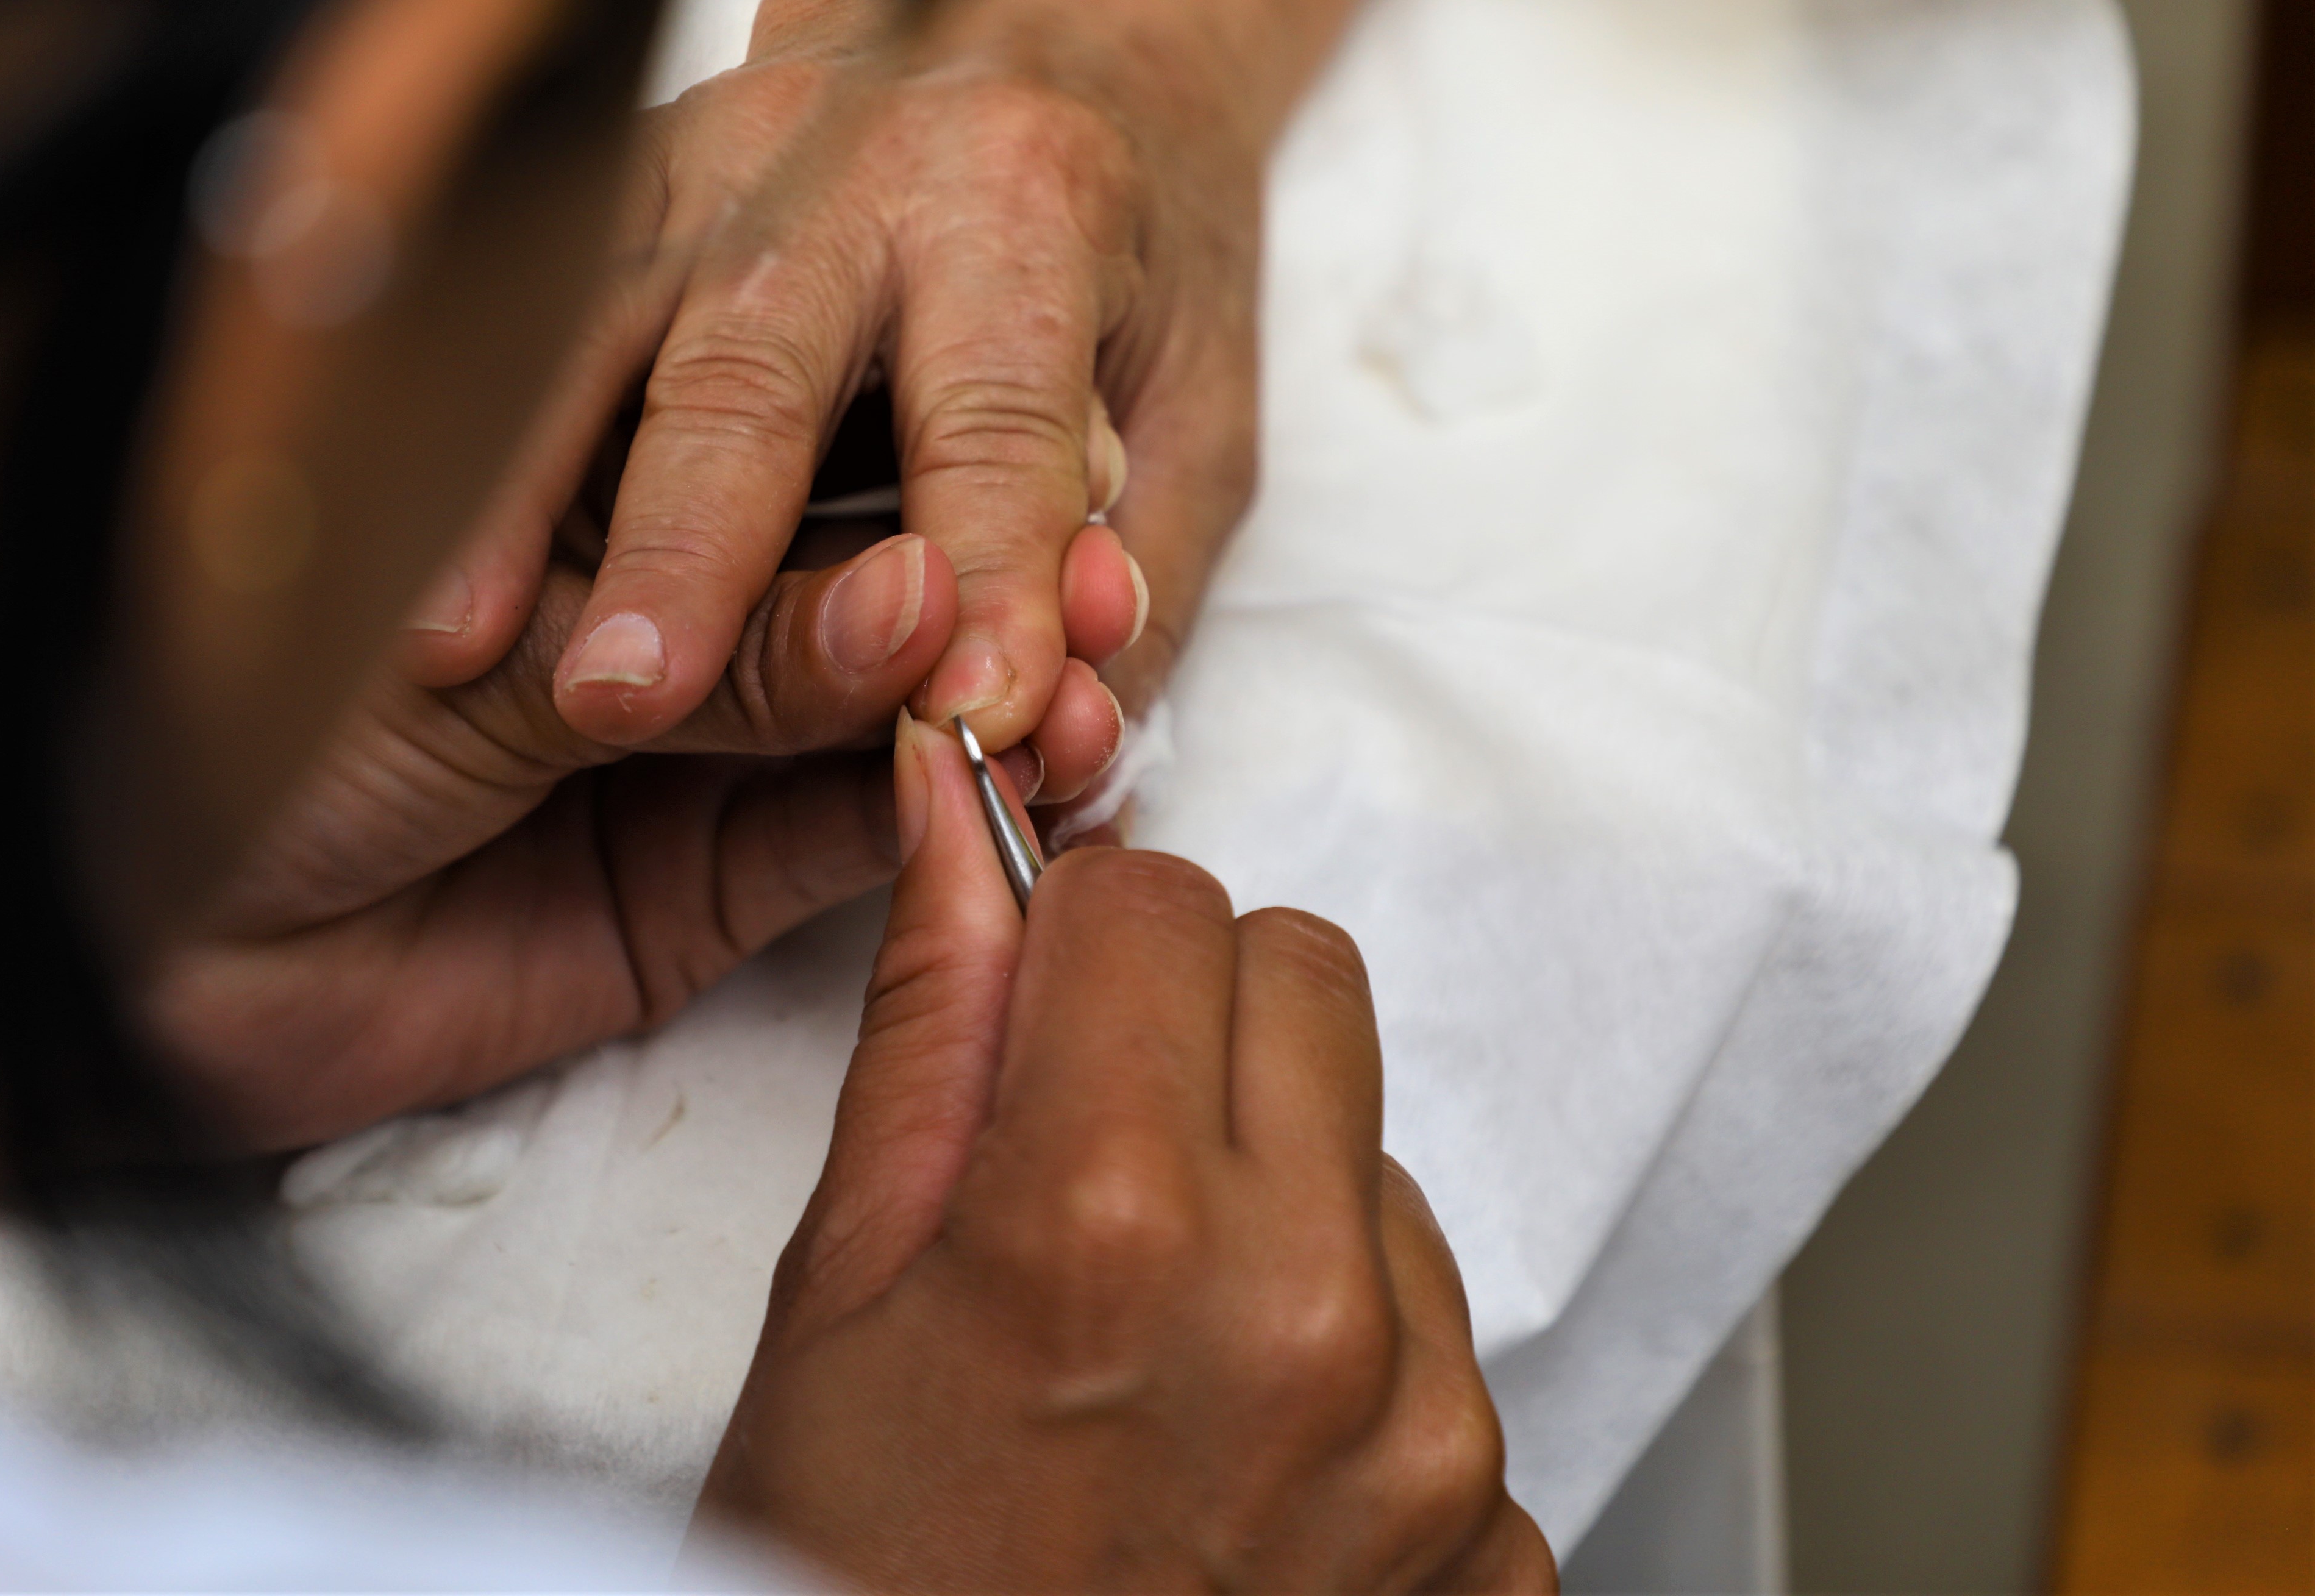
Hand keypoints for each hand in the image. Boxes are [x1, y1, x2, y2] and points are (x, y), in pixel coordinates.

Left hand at [147, 531, 1129, 1149]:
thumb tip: (907, 607)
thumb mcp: (476, 649)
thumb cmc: (243, 720)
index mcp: (587, 449)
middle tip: (1085, 591)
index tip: (1003, 486)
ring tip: (1090, 690)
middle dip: (981, 578)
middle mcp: (662, 564)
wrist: (141, 957)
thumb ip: (690, 637)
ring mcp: (702, 724)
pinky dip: (944, 814)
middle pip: (858, 557)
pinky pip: (852, 833)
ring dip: (994, 692)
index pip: (779, 423)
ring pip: (884, 691)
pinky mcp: (715, 872)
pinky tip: (1042, 778)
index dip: (899, 463)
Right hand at [475, 0, 1258, 770]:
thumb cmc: (1119, 252)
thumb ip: (1139, 581)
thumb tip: (1067, 743)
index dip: (988, 573)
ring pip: (586, 341)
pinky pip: (514, 325)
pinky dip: (460, 450)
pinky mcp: (603, 187)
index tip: (968, 715)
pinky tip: (417, 565)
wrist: (1055, 17)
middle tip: (632, 696)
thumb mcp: (1196, 411)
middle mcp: (842, 166)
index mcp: (1022, 202)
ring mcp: (694, 161)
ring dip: (516, 500)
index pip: (996, 420)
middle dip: (694, 541)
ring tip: (457, 651)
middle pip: (753, 372)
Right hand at [700, 719, 1555, 1591]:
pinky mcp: (1490, 1540)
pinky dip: (1350, 1359)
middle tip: (1094, 1154)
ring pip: (1380, 1160)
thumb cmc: (856, 1571)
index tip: (1044, 1007)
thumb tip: (958, 812)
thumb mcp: (840, 1286)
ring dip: (1280, 1197)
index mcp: (1107, 1221)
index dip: (1080, 939)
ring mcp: (1423, 1441)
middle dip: (1194, 1025)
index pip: (1165, 900)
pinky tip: (1234, 1456)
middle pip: (1306, 979)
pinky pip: (1438, 1340)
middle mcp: (1303, 1313)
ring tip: (1157, 1344)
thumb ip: (937, 1023)